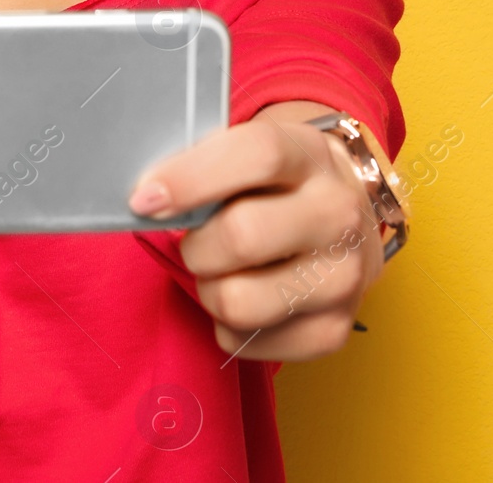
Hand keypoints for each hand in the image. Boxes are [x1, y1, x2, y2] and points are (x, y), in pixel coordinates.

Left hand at [127, 102, 382, 360]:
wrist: (348, 217)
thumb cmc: (276, 183)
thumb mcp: (251, 150)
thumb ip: (204, 163)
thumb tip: (146, 197)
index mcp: (311, 154)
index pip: (256, 156)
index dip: (191, 178)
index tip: (144, 199)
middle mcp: (338, 214)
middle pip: (242, 237)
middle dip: (195, 245)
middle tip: (192, 241)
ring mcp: (343, 277)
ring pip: (239, 301)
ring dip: (208, 289)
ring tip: (219, 270)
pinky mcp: (334, 330)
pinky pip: (246, 343)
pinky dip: (226, 325)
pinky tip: (243, 293)